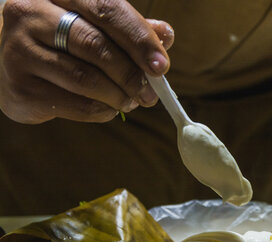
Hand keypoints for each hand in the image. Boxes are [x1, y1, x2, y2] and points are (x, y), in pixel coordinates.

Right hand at [0, 0, 174, 123]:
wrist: (6, 60)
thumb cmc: (59, 40)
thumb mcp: (92, 25)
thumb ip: (128, 29)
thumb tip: (166, 35)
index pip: (107, 10)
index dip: (139, 39)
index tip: (162, 66)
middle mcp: (32, 15)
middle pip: (96, 46)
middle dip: (131, 74)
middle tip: (150, 94)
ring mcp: (20, 51)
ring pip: (86, 78)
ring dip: (118, 96)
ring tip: (131, 101)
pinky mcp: (20, 88)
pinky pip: (75, 104)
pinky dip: (101, 110)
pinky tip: (108, 108)